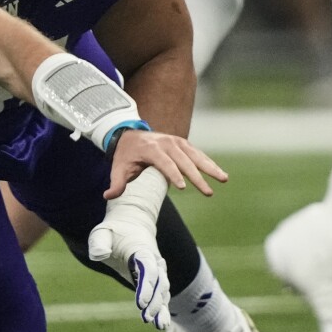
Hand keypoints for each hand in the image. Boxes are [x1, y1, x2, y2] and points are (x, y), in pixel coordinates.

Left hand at [88, 167, 170, 329]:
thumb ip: (99, 243)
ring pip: (163, 291)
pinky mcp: (153, 280)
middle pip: (159, 284)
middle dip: (154, 301)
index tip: (141, 303)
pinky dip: (162, 309)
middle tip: (146, 317)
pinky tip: (160, 324)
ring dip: (161, 308)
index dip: (147, 287)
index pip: (148, 270)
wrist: (131, 225)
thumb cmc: (113, 231)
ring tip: (159, 325)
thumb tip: (98, 254)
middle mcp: (154, 262)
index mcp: (142, 251)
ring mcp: (157, 272)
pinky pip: (160, 295)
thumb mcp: (102, 232)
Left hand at [105, 129, 226, 199]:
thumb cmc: (125, 155)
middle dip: (197, 177)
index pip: (164, 162)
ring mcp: (176, 141)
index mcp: (150, 149)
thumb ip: (116, 183)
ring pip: (195, 155)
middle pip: (183, 161)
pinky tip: (219, 174)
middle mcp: (166, 143)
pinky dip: (208, 163)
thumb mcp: (118, 168)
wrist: (129, 135)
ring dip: (210, 167)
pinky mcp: (183, 143)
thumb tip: (107, 196)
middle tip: (208, 192)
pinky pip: (197, 154)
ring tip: (224, 179)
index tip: (182, 187)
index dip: (173, 174)